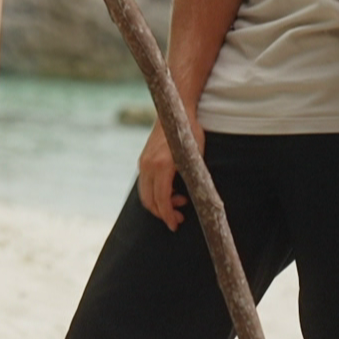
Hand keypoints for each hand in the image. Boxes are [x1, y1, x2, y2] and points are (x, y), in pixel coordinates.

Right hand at [137, 116, 200, 230]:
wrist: (175, 112)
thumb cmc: (190, 133)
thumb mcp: (196, 157)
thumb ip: (192, 178)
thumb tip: (195, 200)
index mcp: (162, 166)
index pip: (161, 199)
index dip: (168, 216)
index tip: (175, 225)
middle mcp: (148, 165)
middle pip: (149, 200)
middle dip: (163, 213)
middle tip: (179, 218)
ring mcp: (143, 162)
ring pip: (145, 194)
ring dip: (159, 204)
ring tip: (179, 202)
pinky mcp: (143, 160)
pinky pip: (145, 184)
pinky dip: (155, 193)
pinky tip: (171, 191)